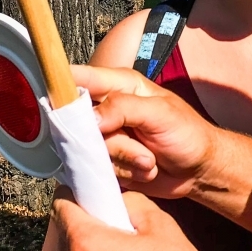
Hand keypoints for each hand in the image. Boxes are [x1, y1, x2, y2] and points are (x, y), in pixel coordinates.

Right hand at [73, 65, 219, 198]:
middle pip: (80, 122)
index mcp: (119, 85)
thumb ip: (124, 108)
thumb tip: (90, 117)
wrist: (199, 171)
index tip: (52, 99)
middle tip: (140, 145)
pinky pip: (99, 170)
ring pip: (91, 150)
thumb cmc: (188, 134)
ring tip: (149, 159)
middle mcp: (107, 109)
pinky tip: (144, 170)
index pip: (80, 77)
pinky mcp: (107, 162)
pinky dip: (125, 173)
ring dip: (124, 159)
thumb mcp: (160, 114)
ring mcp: (106, 137)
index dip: (61, 85)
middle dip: (111, 140)